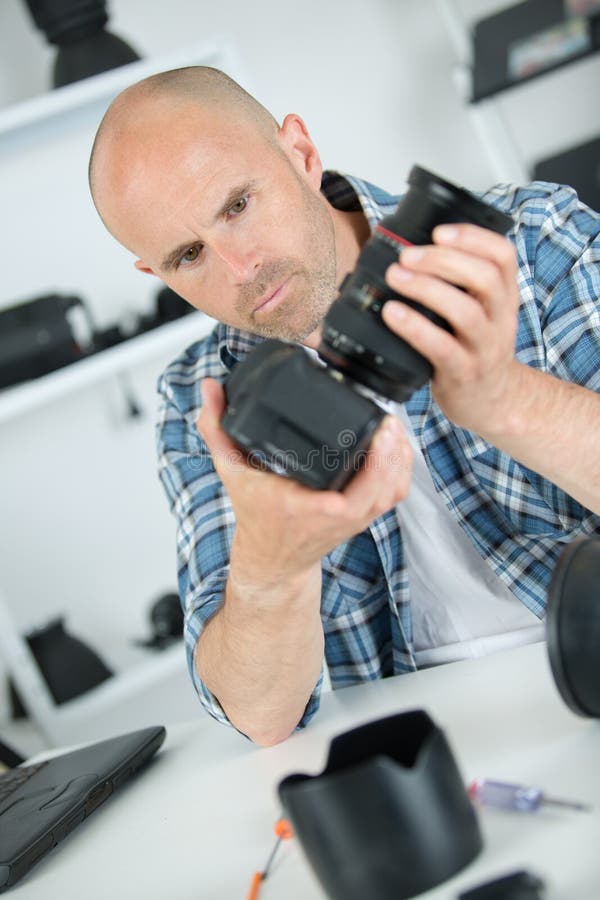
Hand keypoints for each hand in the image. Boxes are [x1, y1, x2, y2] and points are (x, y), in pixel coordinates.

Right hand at [197, 377, 412, 588]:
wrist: (271, 559)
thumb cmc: (255, 515)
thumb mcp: (230, 471)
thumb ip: (216, 428)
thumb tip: (209, 389)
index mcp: (304, 506)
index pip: (346, 494)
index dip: (369, 467)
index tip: (375, 435)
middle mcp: (335, 515)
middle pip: (379, 490)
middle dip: (391, 453)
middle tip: (387, 419)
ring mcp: (354, 519)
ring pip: (392, 492)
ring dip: (399, 459)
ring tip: (394, 426)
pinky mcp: (364, 517)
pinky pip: (392, 496)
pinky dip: (400, 471)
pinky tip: (398, 445)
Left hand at [381, 223, 521, 435]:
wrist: (493, 401)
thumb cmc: (475, 349)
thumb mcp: (481, 312)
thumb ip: (459, 284)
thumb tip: (409, 253)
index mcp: (504, 296)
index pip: (503, 256)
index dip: (473, 237)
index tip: (439, 231)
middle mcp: (500, 319)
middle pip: (484, 277)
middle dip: (442, 260)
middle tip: (407, 256)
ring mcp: (484, 348)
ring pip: (465, 311)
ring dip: (426, 289)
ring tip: (396, 277)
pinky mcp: (464, 372)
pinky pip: (442, 348)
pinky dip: (415, 328)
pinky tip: (393, 314)